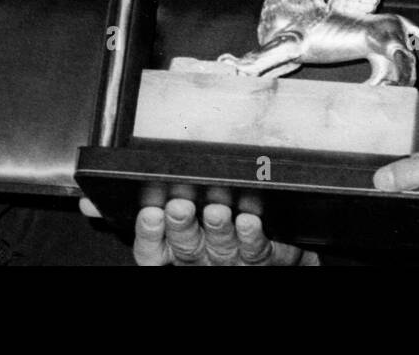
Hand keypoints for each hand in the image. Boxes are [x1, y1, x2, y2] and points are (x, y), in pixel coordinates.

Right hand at [133, 199, 318, 265]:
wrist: (269, 244)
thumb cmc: (223, 221)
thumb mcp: (194, 204)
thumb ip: (181, 190)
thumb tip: (167, 158)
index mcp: (178, 246)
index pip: (152, 250)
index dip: (149, 234)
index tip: (150, 212)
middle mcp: (201, 258)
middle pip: (186, 246)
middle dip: (182, 226)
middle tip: (180, 207)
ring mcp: (230, 260)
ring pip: (221, 248)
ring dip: (218, 229)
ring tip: (217, 211)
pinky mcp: (260, 258)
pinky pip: (255, 251)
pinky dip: (251, 237)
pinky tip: (249, 221)